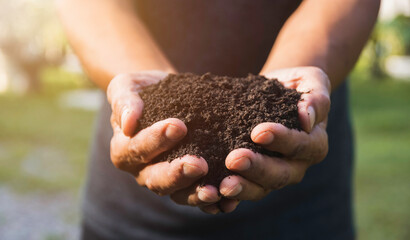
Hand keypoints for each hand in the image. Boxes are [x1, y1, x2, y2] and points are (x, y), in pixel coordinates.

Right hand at [107, 71, 220, 212]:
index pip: (138, 148)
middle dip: (178, 173)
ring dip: (196, 195)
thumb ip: (124, 102)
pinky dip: (214, 202)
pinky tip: (229, 200)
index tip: (179, 126)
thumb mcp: (127, 87)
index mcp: (125, 150)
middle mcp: (143, 171)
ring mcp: (166, 180)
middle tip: (199, 164)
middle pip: (157, 179)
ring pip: (179, 194)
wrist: (165, 96)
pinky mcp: (188, 184)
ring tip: (214, 192)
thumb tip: (128, 123)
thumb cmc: (143, 90)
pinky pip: (199, 197)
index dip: (156, 140)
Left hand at [217, 66, 330, 211]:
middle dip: (257, 169)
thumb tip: (306, 119)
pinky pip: (242, 192)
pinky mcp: (253, 177)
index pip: (301, 146)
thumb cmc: (297, 85)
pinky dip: (228, 198)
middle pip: (281, 175)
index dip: (282, 141)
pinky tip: (212, 195)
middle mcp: (297, 165)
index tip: (258, 132)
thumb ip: (315, 99)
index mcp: (314, 144)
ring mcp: (274, 175)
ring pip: (261, 189)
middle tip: (233, 160)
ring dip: (241, 188)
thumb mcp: (312, 82)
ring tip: (222, 185)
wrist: (278, 91)